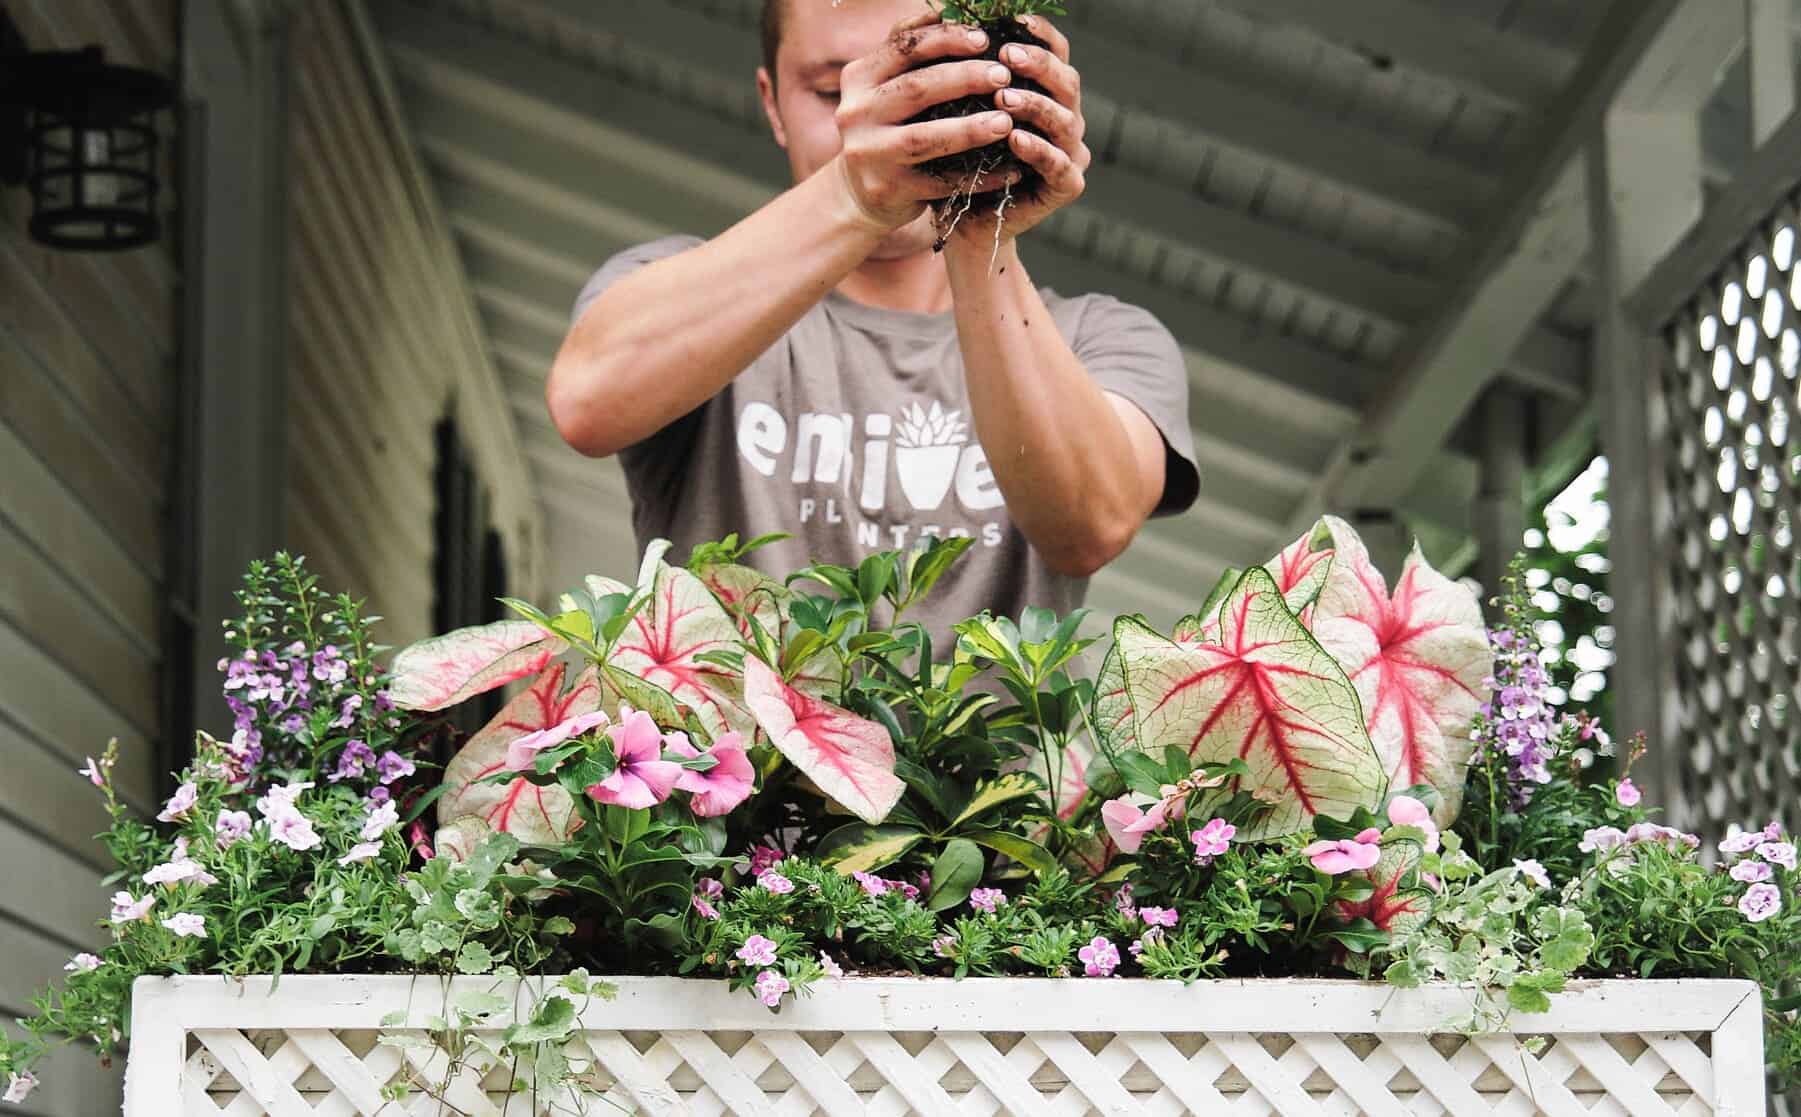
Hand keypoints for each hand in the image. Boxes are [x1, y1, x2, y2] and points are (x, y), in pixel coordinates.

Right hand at [830, 11, 1026, 232]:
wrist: (861, 190)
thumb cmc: (887, 124)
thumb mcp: (885, 84)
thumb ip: (909, 50)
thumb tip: (948, 9)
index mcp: (857, 77)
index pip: (904, 48)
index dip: (946, 39)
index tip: (985, 39)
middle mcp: (855, 113)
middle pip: (917, 89)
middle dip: (965, 79)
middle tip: (1003, 76)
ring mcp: (869, 154)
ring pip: (926, 138)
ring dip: (971, 129)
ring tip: (1006, 121)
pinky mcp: (889, 189)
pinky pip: (942, 182)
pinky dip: (978, 176)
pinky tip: (1009, 169)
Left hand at [945, 14, 1088, 251]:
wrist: (965, 222)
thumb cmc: (959, 161)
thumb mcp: (957, 114)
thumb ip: (964, 76)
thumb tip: (947, 24)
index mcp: (1047, 94)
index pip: (1056, 54)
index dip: (1041, 35)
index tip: (1013, 20)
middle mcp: (1065, 119)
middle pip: (1067, 81)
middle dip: (1038, 65)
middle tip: (1005, 56)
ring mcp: (1071, 154)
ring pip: (1066, 121)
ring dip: (1035, 105)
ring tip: (1004, 97)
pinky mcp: (1066, 187)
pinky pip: (1059, 165)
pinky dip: (1038, 150)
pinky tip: (1014, 139)